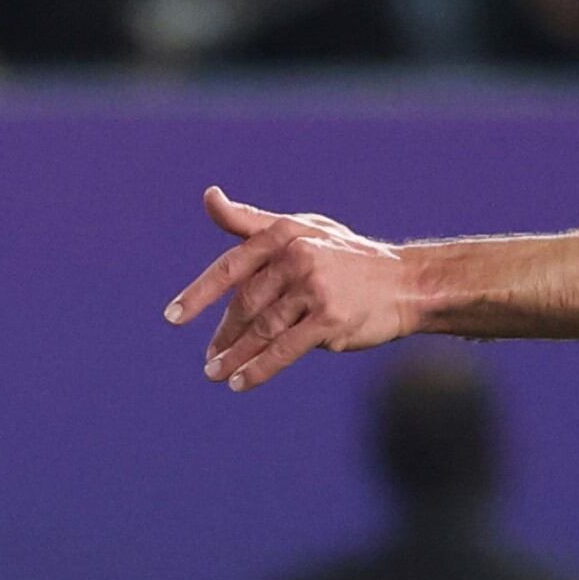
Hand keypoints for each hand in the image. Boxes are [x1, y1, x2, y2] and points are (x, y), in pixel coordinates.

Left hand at [165, 183, 421, 390]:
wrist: (405, 283)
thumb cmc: (347, 256)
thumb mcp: (301, 229)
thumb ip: (251, 222)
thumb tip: (210, 197)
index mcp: (284, 234)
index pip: (232, 267)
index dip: (199, 294)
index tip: (173, 318)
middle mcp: (297, 258)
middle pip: (246, 304)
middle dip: (224, 335)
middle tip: (209, 359)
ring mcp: (315, 290)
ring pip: (262, 330)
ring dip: (235, 357)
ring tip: (215, 374)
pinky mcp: (330, 321)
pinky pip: (284, 350)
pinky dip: (259, 369)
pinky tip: (241, 383)